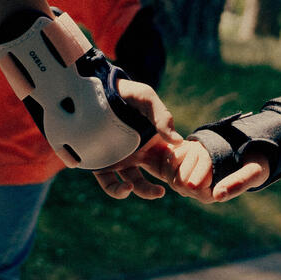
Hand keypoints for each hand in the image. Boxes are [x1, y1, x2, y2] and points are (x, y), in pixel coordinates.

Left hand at [92, 80, 182, 199]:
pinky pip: (110, 184)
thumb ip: (162, 116)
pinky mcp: (101, 164)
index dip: (177, 172)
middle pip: (155, 177)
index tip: (184, 178)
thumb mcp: (146, 98)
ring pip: (134, 184)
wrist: (96, 88)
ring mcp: (119, 160)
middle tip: (167, 190)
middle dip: (163, 187)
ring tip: (153, 191)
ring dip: (145, 191)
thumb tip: (179, 141)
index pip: (169, 162)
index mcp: (151, 142)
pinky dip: (118, 191)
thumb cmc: (125, 92)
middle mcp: (137, 154)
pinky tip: (126, 188)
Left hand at [167, 142, 270, 202]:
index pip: (193, 185)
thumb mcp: (253, 172)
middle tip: (202, 150)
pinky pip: (168, 161)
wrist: (249, 150)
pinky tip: (187, 147)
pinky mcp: (182, 167)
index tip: (209, 156)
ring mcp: (187, 179)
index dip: (200, 168)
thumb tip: (218, 196)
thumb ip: (238, 182)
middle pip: (179, 180)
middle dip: (190, 161)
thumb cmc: (254, 163)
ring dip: (182, 155)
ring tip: (197, 148)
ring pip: (170, 171)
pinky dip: (175, 151)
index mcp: (211, 195)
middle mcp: (197, 192)